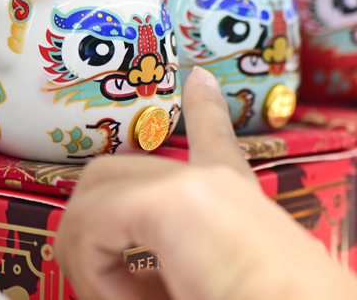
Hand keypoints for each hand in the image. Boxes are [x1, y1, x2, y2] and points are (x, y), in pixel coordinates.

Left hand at [56, 67, 356, 299]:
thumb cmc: (269, 298)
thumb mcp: (218, 272)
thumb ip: (181, 261)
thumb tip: (142, 275)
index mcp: (234, 196)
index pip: (215, 134)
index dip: (204, 105)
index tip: (199, 78)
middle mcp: (214, 181)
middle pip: (115, 172)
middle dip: (88, 221)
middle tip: (106, 282)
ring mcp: (189, 183)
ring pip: (90, 199)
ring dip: (90, 260)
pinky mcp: (166, 200)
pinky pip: (90, 229)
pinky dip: (97, 275)